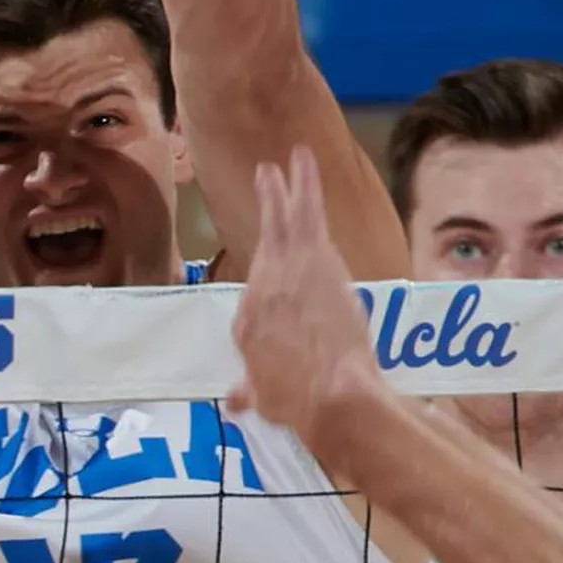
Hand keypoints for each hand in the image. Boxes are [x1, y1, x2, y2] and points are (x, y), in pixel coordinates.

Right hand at [227, 148, 379, 438]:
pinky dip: (304, 183)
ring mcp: (285, 270)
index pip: (256, 297)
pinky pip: (306, 211)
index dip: (269, 293)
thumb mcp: (266, 399)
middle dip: (266, 206)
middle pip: (264, 241)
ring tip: (285, 161)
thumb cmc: (298, 400)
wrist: (329, 393)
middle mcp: (260, 290)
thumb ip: (250, 393)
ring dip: (283, 187)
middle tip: (265, 177)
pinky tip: (303, 160)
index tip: (279, 293)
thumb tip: (233, 402)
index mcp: (248, 324)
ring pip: (283, 219)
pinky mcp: (312, 257)